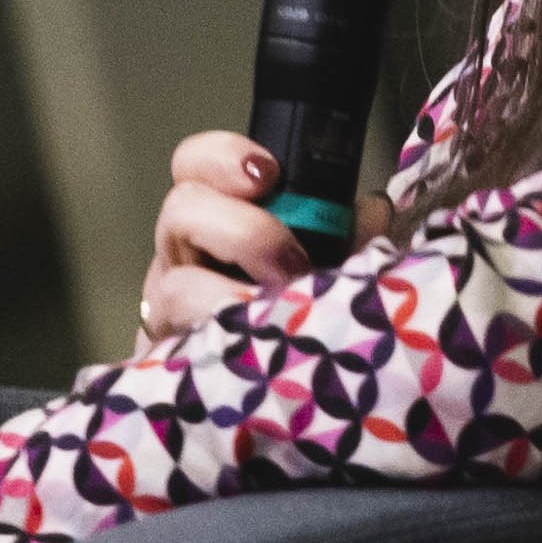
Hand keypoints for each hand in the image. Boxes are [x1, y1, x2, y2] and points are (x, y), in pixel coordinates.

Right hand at [142, 128, 362, 340]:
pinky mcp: (170, 360)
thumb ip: (350, 233)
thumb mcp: (331, 263)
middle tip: (293, 262)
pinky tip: (258, 350)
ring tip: (278, 315)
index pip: (195, 164)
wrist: (272, 385)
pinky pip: (182, 348)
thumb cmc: (299, 308)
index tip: (269, 175)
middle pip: (181, 211)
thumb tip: (373, 209)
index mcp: (215, 217)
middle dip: (244, 231)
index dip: (223, 157)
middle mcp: (181, 256)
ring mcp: (168, 310)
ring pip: (176, 287)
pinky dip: (225, 345)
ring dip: (232, 298)